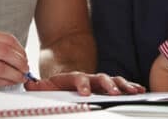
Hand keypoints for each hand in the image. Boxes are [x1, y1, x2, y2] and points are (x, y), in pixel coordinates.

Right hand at [0, 28, 30, 87]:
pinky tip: (9, 82)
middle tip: (25, 68)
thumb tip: (16, 52)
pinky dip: (4, 82)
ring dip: (15, 74)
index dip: (19, 49)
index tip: (24, 55)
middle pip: (5, 52)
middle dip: (20, 62)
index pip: (6, 39)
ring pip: (1, 68)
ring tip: (21, 77)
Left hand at [25, 72, 145, 95]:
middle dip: (107, 85)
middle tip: (113, 92)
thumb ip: (38, 86)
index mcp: (74, 78)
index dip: (81, 84)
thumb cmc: (59, 84)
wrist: (67, 75)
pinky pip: (121, 85)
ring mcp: (99, 82)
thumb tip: (28, 84)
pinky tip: (139, 90)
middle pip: (100, 78)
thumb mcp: (47, 85)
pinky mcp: (107, 87)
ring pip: (113, 80)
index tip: (84, 92)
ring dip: (123, 85)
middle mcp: (89, 78)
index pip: (78, 79)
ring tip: (133, 90)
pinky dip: (130, 86)